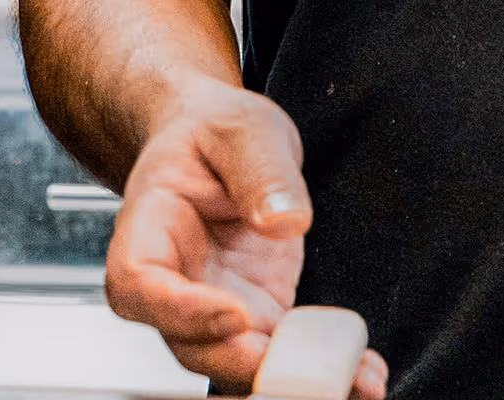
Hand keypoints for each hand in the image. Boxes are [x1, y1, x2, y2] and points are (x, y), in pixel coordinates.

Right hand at [105, 83, 386, 398]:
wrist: (220, 143)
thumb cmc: (212, 131)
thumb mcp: (240, 128)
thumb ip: (259, 170)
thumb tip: (284, 221)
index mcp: (149, 225)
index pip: (138, 284)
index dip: (180, 312)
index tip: (237, 314)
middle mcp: (175, 278)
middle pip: (187, 343)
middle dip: (245, 366)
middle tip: (307, 369)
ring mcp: (215, 304)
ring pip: (235, 365)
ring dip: (291, 382)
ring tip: (356, 378)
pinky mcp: (258, 319)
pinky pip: (280, 360)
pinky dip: (322, 374)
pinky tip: (365, 372)